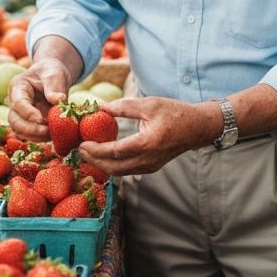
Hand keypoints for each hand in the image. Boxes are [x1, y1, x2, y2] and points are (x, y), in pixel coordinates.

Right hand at [7, 57, 73, 141]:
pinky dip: (41, 138)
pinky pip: (30, 135)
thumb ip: (55, 86)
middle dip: (29, 129)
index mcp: (18, 87)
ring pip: (20, 131)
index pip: (18, 103)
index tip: (41, 119)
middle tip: (47, 131)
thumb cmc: (51, 72)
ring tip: (53, 134)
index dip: (28, 113)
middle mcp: (15, 102)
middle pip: (14, 120)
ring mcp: (20, 114)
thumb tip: (58, 100)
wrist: (51, 76)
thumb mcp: (55, 74)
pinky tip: (53, 135)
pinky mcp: (29, 123)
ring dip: (35, 136)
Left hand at [78, 96, 212, 175]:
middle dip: (94, 160)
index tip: (81, 143)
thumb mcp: (149, 104)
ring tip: (87, 153)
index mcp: (148, 143)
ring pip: (120, 172)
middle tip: (79, 150)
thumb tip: (101, 107)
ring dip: (102, 165)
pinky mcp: (151, 167)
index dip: (96, 150)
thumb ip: (124, 106)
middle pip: (114, 167)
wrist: (197, 127)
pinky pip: (127, 170)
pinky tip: (103, 155)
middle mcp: (148, 159)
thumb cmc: (175, 112)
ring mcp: (150, 166)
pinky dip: (112, 165)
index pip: (115, 152)